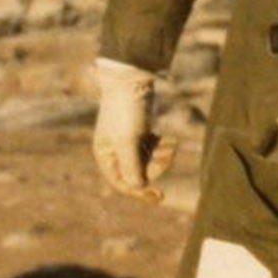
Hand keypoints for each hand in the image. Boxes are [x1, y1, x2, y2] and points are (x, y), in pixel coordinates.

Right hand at [92, 57, 176, 201]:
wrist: (132, 79)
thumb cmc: (126, 109)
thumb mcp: (128, 140)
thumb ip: (132, 165)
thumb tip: (138, 187)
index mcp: (106, 155)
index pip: (122, 183)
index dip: (140, 192)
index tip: (160, 197)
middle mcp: (115, 151)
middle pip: (139, 173)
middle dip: (157, 166)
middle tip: (170, 152)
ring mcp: (128, 142)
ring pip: (149, 162)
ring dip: (162, 156)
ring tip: (171, 143)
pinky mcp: (141, 133)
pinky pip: (153, 151)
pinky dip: (163, 147)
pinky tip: (170, 139)